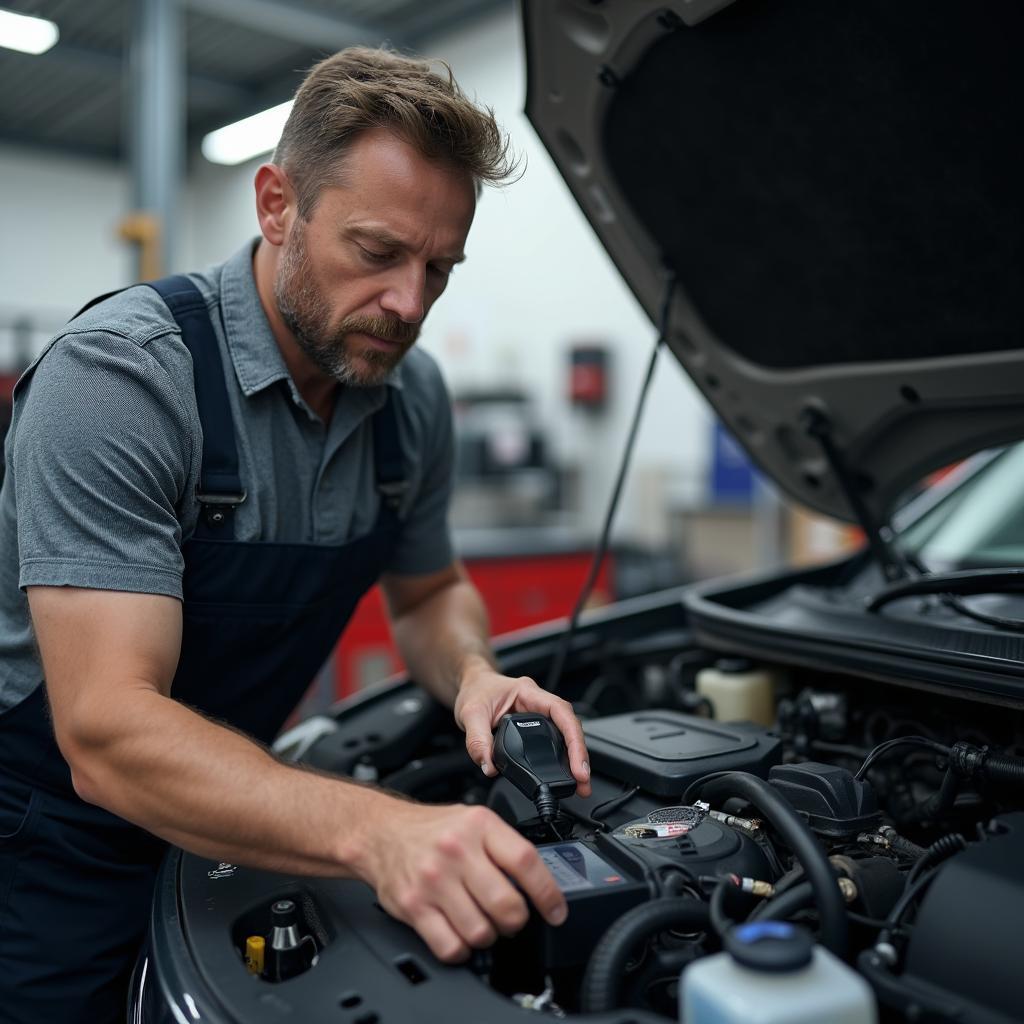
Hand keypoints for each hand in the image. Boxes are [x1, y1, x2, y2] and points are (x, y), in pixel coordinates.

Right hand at [355, 799, 566, 962]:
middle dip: (517, 921)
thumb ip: (504, 845)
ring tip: (482, 922)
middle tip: (512, 917)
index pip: (525, 862)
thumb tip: (542, 881)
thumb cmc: (432, 829)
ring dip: (489, 936)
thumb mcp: (474, 821)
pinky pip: (450, 946)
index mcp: (479, 825)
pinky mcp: (414, 906)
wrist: (380, 832)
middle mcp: (456, 851)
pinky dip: (461, 950)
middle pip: (507, 904)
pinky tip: (460, 934)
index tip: (556, 911)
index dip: (548, 893)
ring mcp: (434, 880)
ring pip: (481, 932)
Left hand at [454, 662, 591, 797]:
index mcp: (527, 692)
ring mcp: (539, 714)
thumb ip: (477, 741)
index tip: (578, 764)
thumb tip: (489, 767)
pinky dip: (562, 759)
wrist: (472, 685)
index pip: (561, 712)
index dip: (573, 738)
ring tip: (580, 784)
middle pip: (569, 726)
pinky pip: (555, 741)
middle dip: (579, 754)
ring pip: (565, 735)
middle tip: (583, 781)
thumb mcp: (470, 714)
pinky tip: (565, 773)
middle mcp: (538, 702)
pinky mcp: (535, 727)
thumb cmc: (475, 691)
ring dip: (574, 758)